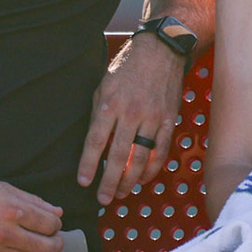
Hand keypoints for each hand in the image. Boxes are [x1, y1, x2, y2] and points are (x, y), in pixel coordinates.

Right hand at [0, 174, 64, 251]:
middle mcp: (5, 232)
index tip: (53, 222)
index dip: (56, 224)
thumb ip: (32, 201)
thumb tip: (57, 212)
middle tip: (55, 238)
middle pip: (47, 248)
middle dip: (56, 243)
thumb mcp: (1, 188)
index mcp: (12, 209)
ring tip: (38, 243)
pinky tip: (21, 250)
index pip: (50, 224)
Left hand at [77, 37, 184, 204]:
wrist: (160, 51)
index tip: (84, 182)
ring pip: (140, 159)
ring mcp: (151, 118)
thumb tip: (95, 144)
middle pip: (117, 156)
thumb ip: (98, 115)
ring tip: (121, 194)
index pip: (95, 142)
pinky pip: (160, 152)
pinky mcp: (167, 121)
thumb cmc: (126, 68)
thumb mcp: (103, 86)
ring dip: (130, 181)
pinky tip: (143, 180)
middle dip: (109, 182)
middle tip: (103, 199)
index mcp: (109, 104)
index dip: (88, 165)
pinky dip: (151, 170)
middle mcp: (130, 113)